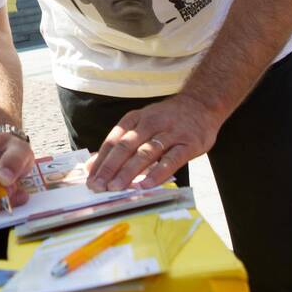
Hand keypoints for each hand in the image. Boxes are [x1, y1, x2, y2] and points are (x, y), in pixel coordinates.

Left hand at [86, 94, 221, 191]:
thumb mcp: (141, 123)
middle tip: (98, 186)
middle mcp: (150, 124)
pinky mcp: (188, 144)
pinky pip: (171, 160)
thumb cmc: (167, 119)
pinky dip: (158, 173)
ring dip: (129, 171)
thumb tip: (94, 165)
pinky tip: (146, 185)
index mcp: (135, 119)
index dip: (100, 160)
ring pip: (146, 153)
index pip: (113, 140)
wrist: (202, 103)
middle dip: (110, 168)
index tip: (89, 177)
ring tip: (116, 187)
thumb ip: (120, 143)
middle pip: (125, 147)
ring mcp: (170, 133)